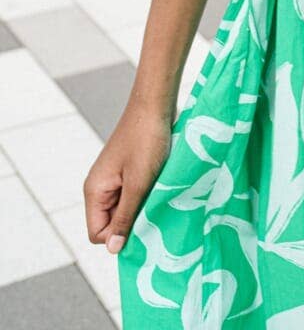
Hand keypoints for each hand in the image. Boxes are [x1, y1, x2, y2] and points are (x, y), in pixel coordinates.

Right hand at [83, 101, 173, 255]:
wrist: (154, 104)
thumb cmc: (146, 140)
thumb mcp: (138, 183)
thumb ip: (125, 217)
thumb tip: (112, 249)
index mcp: (95, 191)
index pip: (98, 234)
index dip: (119, 236)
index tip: (143, 226)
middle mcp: (99, 187)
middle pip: (110, 223)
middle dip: (131, 223)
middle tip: (154, 212)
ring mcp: (113, 178)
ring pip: (124, 209)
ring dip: (141, 208)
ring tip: (158, 197)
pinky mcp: (127, 170)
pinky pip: (132, 194)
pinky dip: (145, 195)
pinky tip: (159, 187)